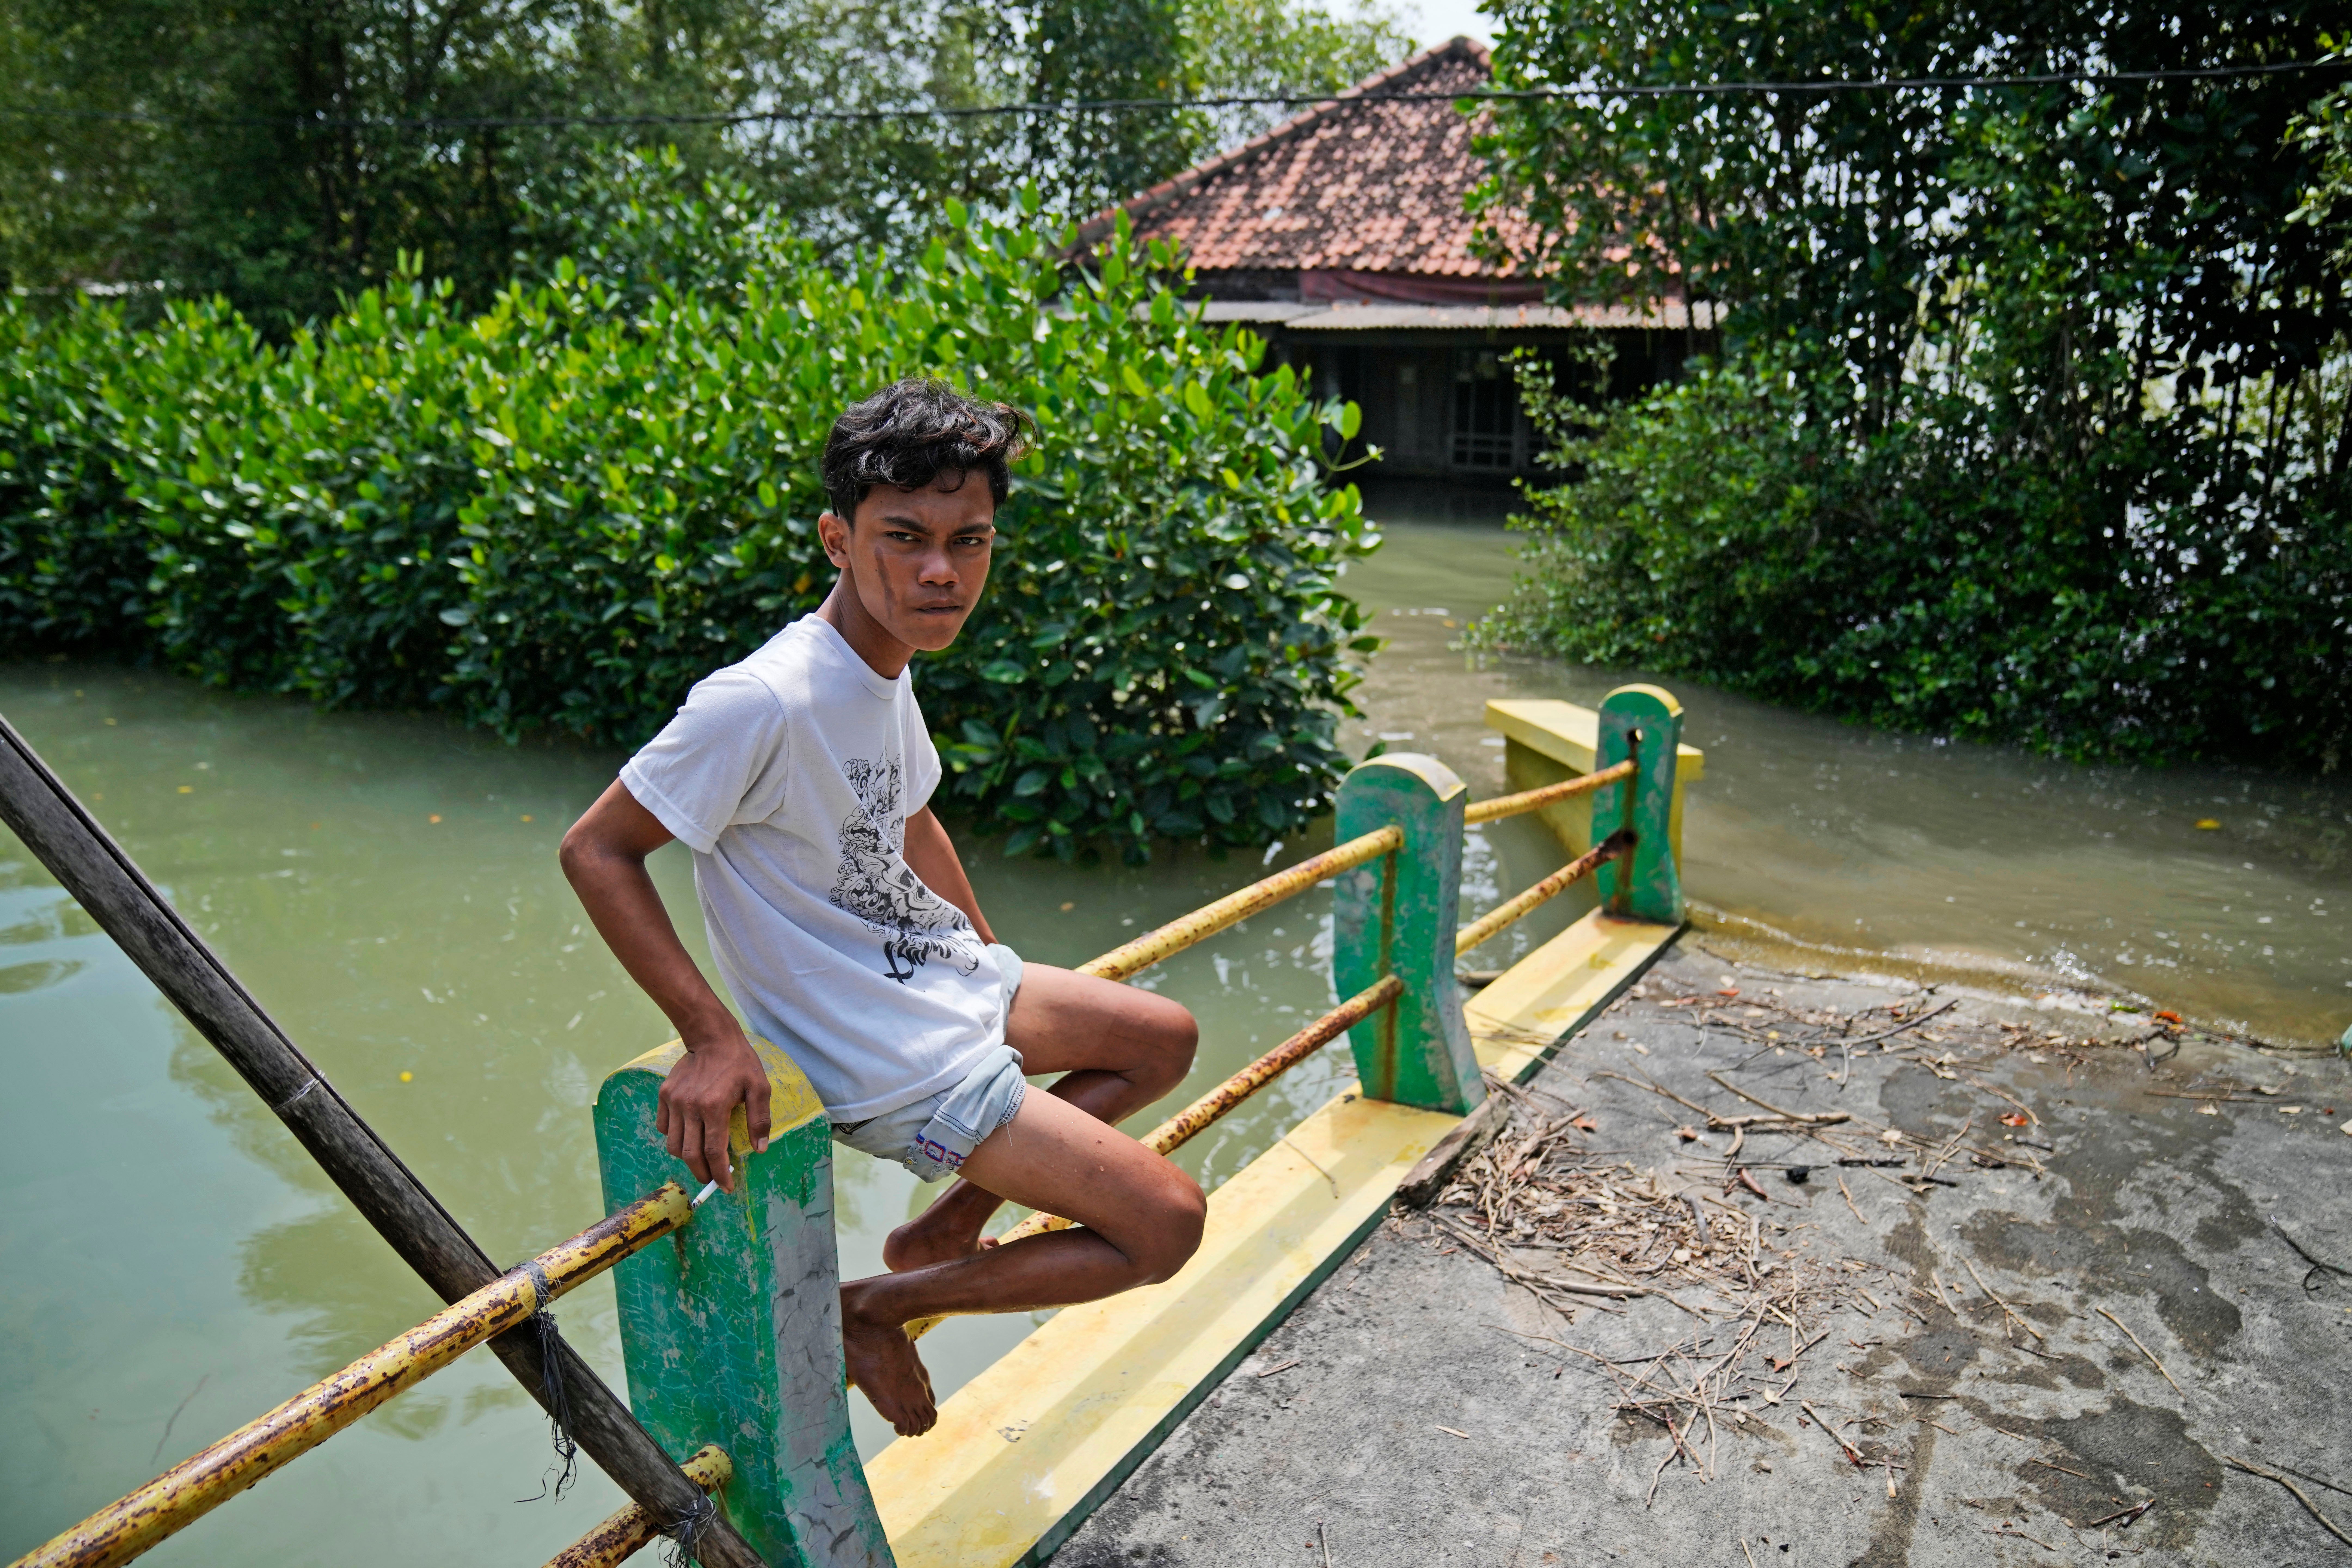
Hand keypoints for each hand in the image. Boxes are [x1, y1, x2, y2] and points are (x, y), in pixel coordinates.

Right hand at [656, 1023, 772, 1191]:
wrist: (712, 1037)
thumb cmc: (739, 1062)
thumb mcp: (759, 1087)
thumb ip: (760, 1119)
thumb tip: (760, 1149)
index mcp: (715, 1107)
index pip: (713, 1151)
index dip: (720, 1174)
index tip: (726, 1187)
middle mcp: (691, 1107)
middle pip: (690, 1154)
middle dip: (702, 1173)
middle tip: (712, 1180)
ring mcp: (674, 1101)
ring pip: (674, 1144)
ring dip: (687, 1158)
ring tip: (701, 1160)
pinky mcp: (664, 1095)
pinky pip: (664, 1127)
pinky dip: (674, 1137)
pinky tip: (689, 1136)